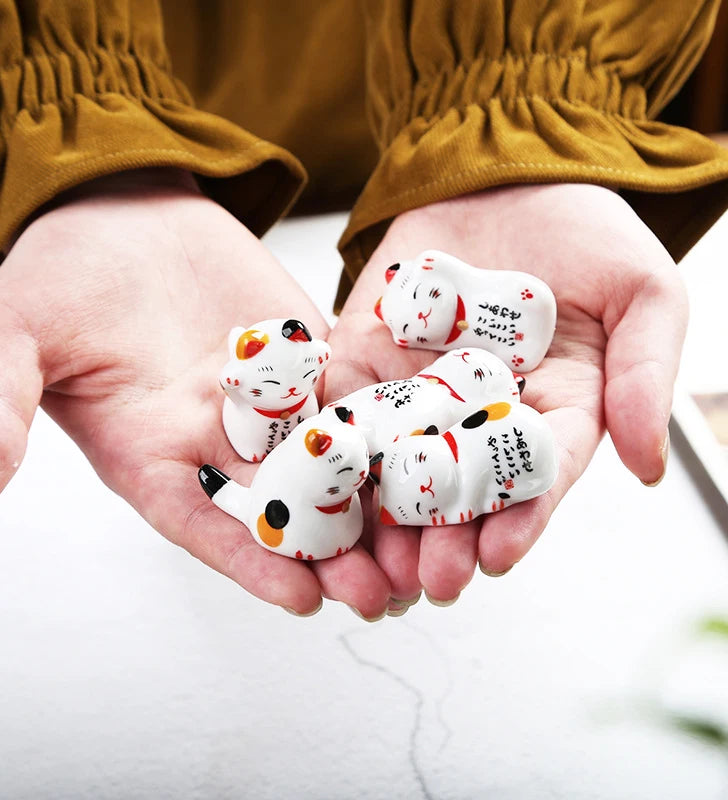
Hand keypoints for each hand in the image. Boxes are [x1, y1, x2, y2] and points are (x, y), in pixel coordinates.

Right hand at [0, 169, 390, 617]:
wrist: (113, 210)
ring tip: (426, 538)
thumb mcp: (10, 341)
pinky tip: (434, 438)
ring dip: (375, 498)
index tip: (300, 601)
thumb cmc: (54, 278)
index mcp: (148, 453)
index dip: (246, 563)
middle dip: (332, 551)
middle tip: (389, 592)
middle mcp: (212, 439)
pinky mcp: (301, 354)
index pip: (200, 525)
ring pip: (327, 458)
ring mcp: (264, 397)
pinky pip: (348, 389)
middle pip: (280, 508)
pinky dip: (387, 416)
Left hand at [325, 184, 686, 607]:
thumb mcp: (642, 294)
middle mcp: (481, 410)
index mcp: (553, 407)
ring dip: (384, 513)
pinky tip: (318, 481)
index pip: (535, 476)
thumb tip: (651, 468)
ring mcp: (418, 386)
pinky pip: (345, 404)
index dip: (519, 520)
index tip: (495, 558)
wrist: (505, 167)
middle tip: (426, 578)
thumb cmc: (585, 228)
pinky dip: (332, 444)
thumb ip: (645, 376)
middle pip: (460, 486)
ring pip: (397, 462)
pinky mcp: (366, 356)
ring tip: (371, 559)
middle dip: (444, 535)